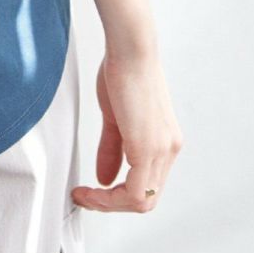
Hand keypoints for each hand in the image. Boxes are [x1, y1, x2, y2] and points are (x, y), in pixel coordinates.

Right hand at [71, 46, 182, 211]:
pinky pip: (134, 192)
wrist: (130, 48)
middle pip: (146, 199)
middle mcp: (169, 149)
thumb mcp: (115, 117)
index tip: (91, 190)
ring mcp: (162, 150)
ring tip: (84, 196)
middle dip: (111, 204)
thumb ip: (112, 148)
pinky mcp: (149, 147)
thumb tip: (104, 177)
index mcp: (164, 141)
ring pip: (141, 201)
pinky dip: (110, 198)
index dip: (117, 195)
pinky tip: (91, 190)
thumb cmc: (123, 70)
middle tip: (86, 197)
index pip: (146, 185)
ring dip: (108, 204)